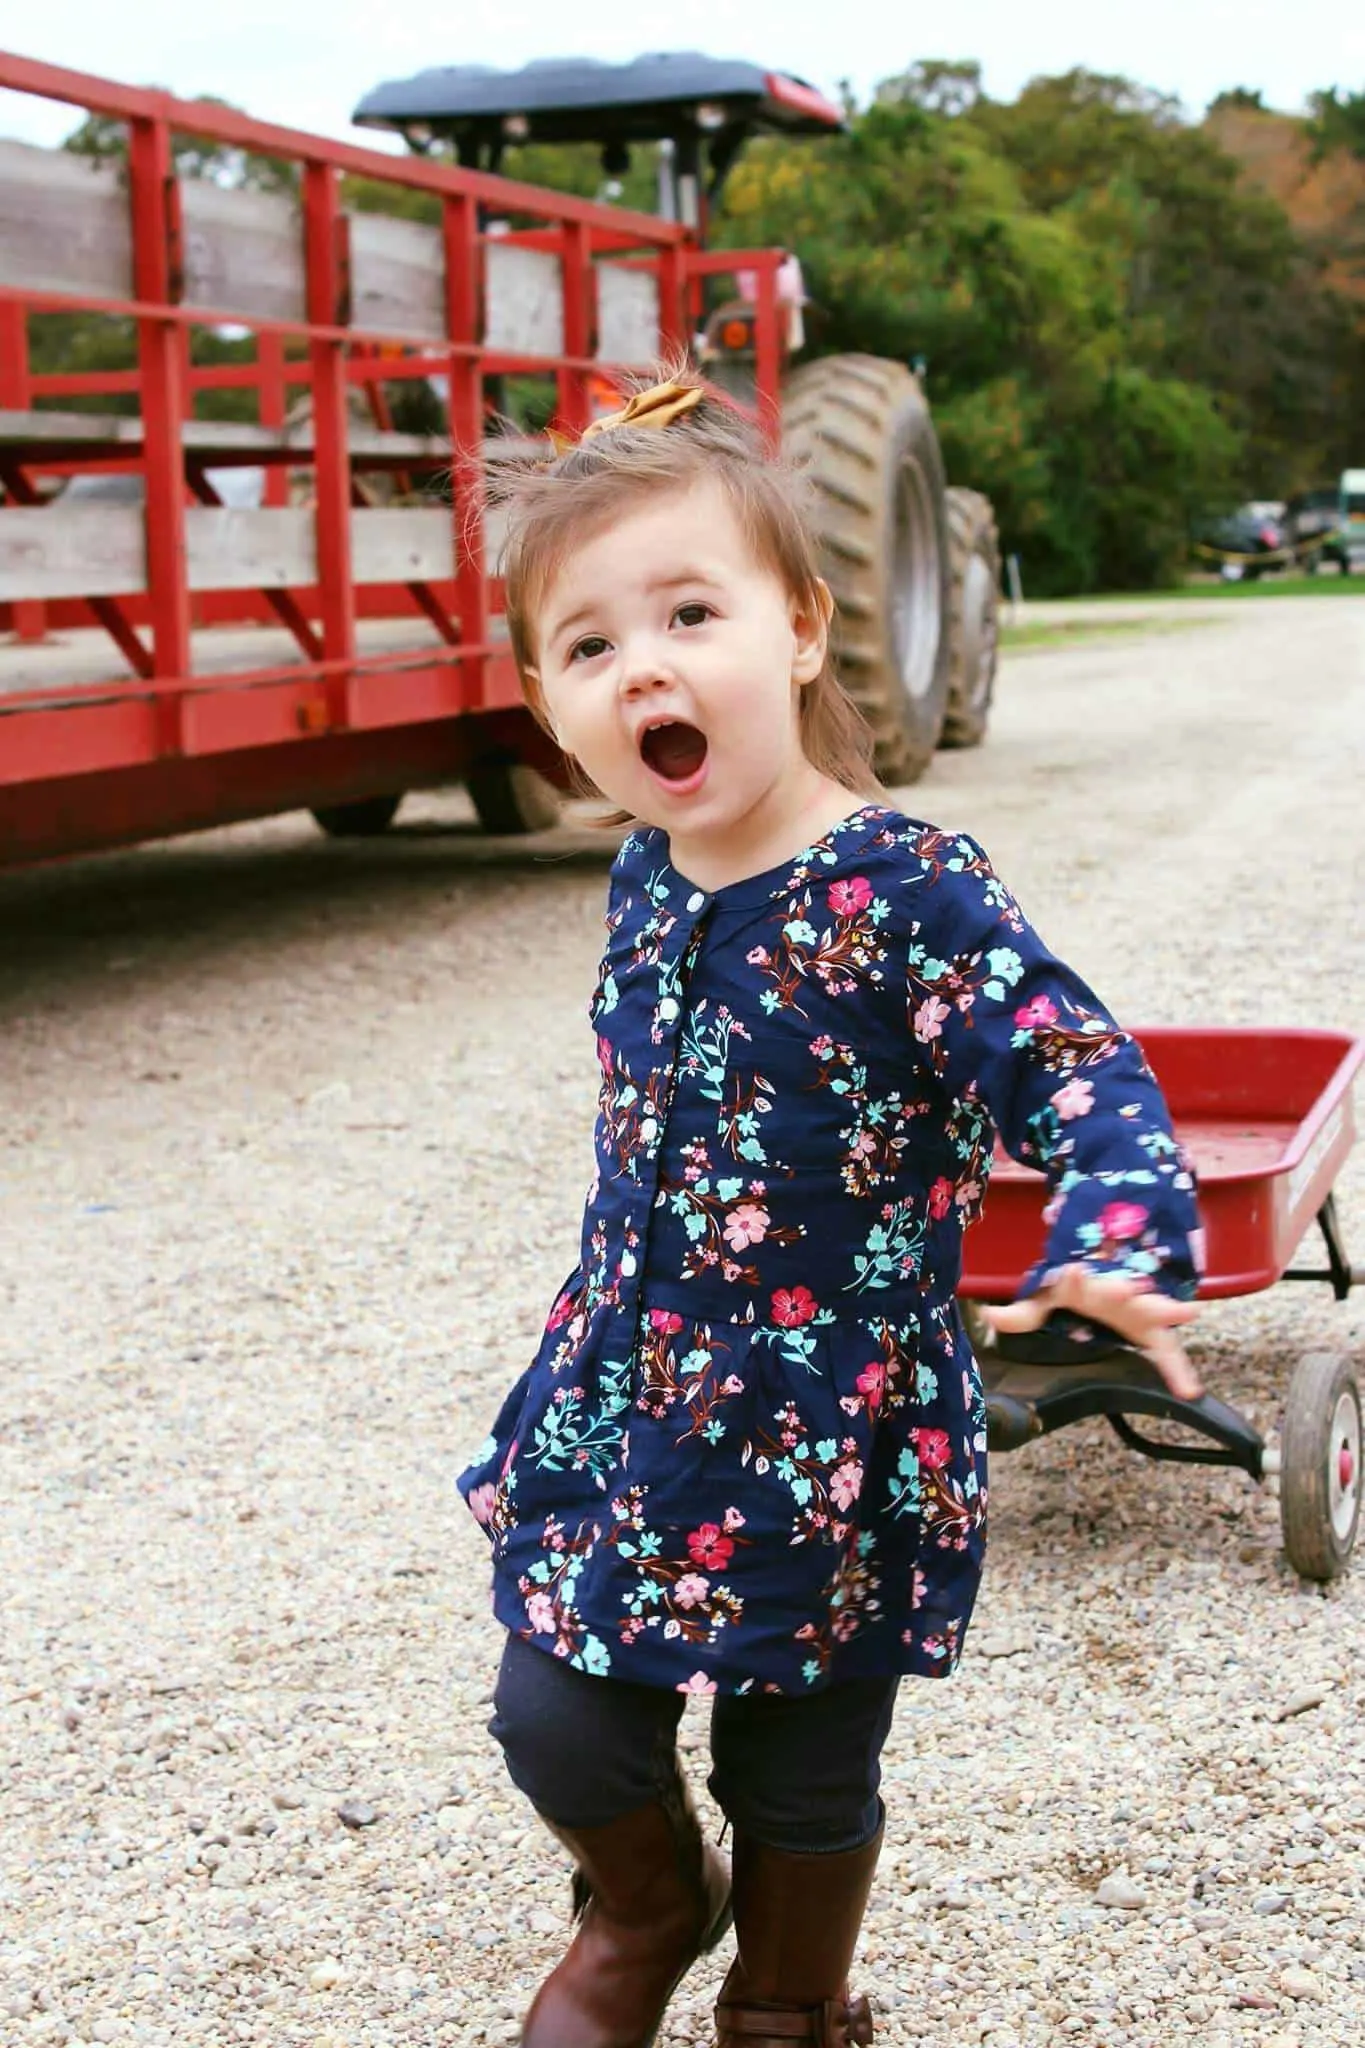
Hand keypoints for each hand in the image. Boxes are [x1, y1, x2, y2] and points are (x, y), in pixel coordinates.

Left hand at [982, 1263, 1201, 1401]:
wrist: (1110, 1279)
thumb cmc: (1076, 1290)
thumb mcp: (1047, 1298)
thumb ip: (1022, 1312)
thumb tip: (988, 1316)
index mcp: (1087, 1285)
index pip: (1080, 1281)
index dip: (1077, 1279)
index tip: (1075, 1272)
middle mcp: (1116, 1293)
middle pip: (1123, 1290)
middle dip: (1126, 1289)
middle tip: (1130, 1288)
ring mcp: (1139, 1310)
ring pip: (1156, 1312)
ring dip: (1169, 1312)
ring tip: (1189, 1312)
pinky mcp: (1154, 1330)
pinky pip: (1169, 1353)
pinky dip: (1179, 1371)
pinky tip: (1189, 1391)